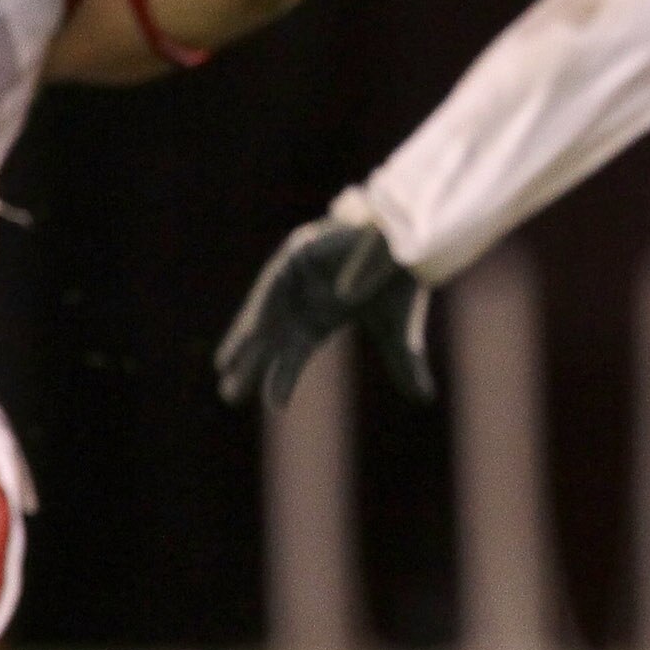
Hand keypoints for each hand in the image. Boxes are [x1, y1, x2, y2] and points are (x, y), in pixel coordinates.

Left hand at [217, 208, 434, 409]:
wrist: (412, 245)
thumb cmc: (402, 283)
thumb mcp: (399, 332)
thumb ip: (405, 364)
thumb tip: (424, 398)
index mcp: (324, 316)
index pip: (297, 352)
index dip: (284, 377)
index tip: (275, 405)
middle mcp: (305, 297)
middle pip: (272, 337)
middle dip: (250, 364)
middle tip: (231, 395)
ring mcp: (299, 273)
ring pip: (265, 312)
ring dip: (245, 340)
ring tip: (225, 366)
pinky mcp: (299, 252)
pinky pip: (273, 283)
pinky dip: (262, 307)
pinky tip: (252, 331)